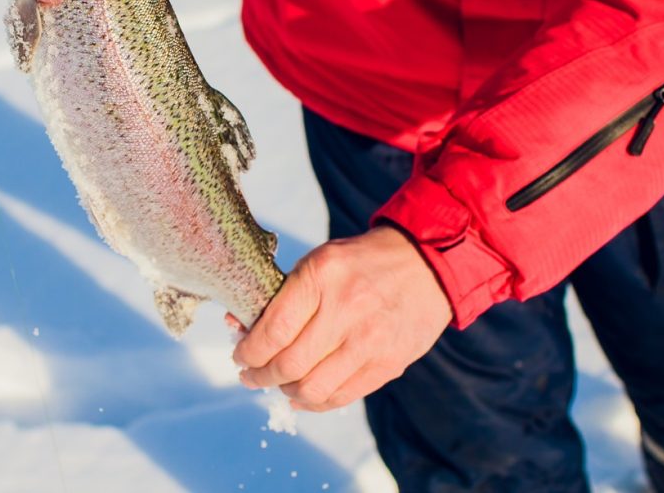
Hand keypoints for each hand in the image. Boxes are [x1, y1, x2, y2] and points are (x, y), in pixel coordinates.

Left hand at [232, 225, 451, 411]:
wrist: (425, 266)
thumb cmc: (360, 262)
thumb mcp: (318, 262)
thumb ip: (282, 295)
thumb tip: (239, 325)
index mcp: (322, 276)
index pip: (273, 330)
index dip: (248, 351)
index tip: (239, 354)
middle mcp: (346, 310)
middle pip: (289, 364)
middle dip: (259, 375)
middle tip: (250, 373)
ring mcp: (370, 341)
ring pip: (312, 388)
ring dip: (285, 390)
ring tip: (276, 382)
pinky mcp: (388, 364)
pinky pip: (341, 397)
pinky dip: (314, 402)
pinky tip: (301, 394)